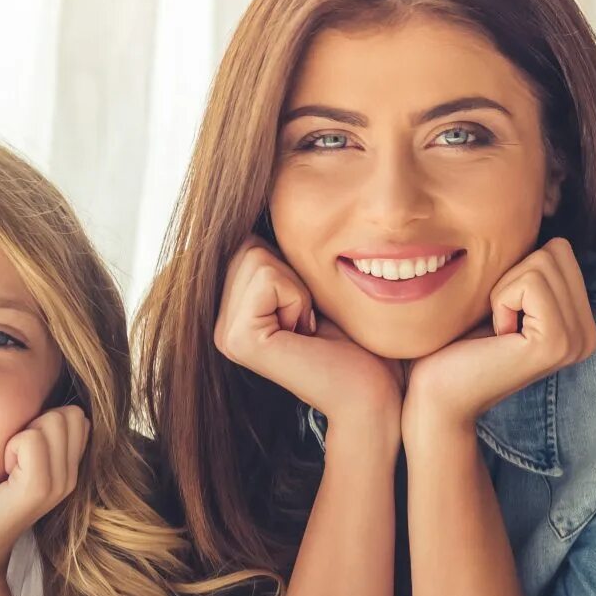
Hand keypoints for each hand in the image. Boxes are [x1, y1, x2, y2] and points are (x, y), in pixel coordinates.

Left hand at [0, 406, 87, 578]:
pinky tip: (2, 473)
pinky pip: (31, 439)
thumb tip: (41, 407)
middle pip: (70, 414)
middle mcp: (71, 476)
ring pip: (54, 421)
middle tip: (11, 456)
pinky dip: (11, 447)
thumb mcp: (11, 464)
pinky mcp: (39, 488)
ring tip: (6, 466)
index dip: (44, 420)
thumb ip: (32, 438)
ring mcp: (60, 483)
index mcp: (68, 469)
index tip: (18, 450)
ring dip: (21, 434)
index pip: (75, 415)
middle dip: (36, 422)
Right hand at [212, 239, 402, 430]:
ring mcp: (225, 334)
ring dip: (298, 286)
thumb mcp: (313, 286)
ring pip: (256, 256)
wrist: (374, 391)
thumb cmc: (356, 339)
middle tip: (312, 320)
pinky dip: (299, 296)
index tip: (310, 309)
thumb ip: (282, 258)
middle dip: (293, 273)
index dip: (291, 265)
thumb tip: (269, 204)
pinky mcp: (239, 340)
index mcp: (234, 312)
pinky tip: (307, 334)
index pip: (247, 242)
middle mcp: (220, 325)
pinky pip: (268, 276)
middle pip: (248, 245)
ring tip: (310, 327)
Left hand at [403, 238, 595, 433]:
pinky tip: (497, 336)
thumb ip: (533, 267)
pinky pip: (529, 282)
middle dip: (513, 276)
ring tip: (497, 330)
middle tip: (498, 321)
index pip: (560, 249)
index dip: (518, 270)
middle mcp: (588, 334)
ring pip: (542, 262)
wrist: (438, 394)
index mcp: (581, 322)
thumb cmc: (459, 342)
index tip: (503, 313)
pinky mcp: (556, 343)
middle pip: (555, 251)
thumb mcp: (504, 295)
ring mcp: (577, 341)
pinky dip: (501, 300)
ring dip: (504, 290)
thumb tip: (542, 213)